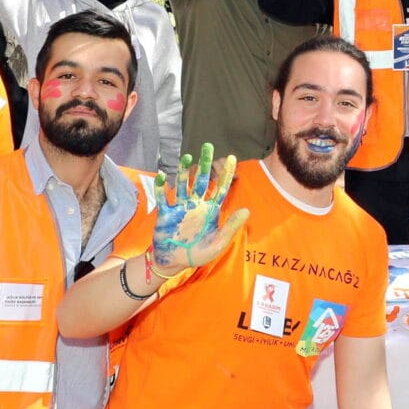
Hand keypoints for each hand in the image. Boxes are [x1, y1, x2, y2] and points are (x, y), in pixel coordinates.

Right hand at [151, 144, 248, 277]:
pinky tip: (162, 176)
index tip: (231, 157)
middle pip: (201, 180)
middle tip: (207, 146)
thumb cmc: (198, 254)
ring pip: (182, 184)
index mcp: (210, 211)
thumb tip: (247, 210)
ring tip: (187, 157)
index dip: (226, 173)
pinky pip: (163, 198)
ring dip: (183, 171)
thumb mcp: (218, 243)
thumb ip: (231, 227)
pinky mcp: (166, 214)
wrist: (175, 262)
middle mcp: (196, 205)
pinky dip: (161, 187)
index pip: (220, 188)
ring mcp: (180, 207)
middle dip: (205, 164)